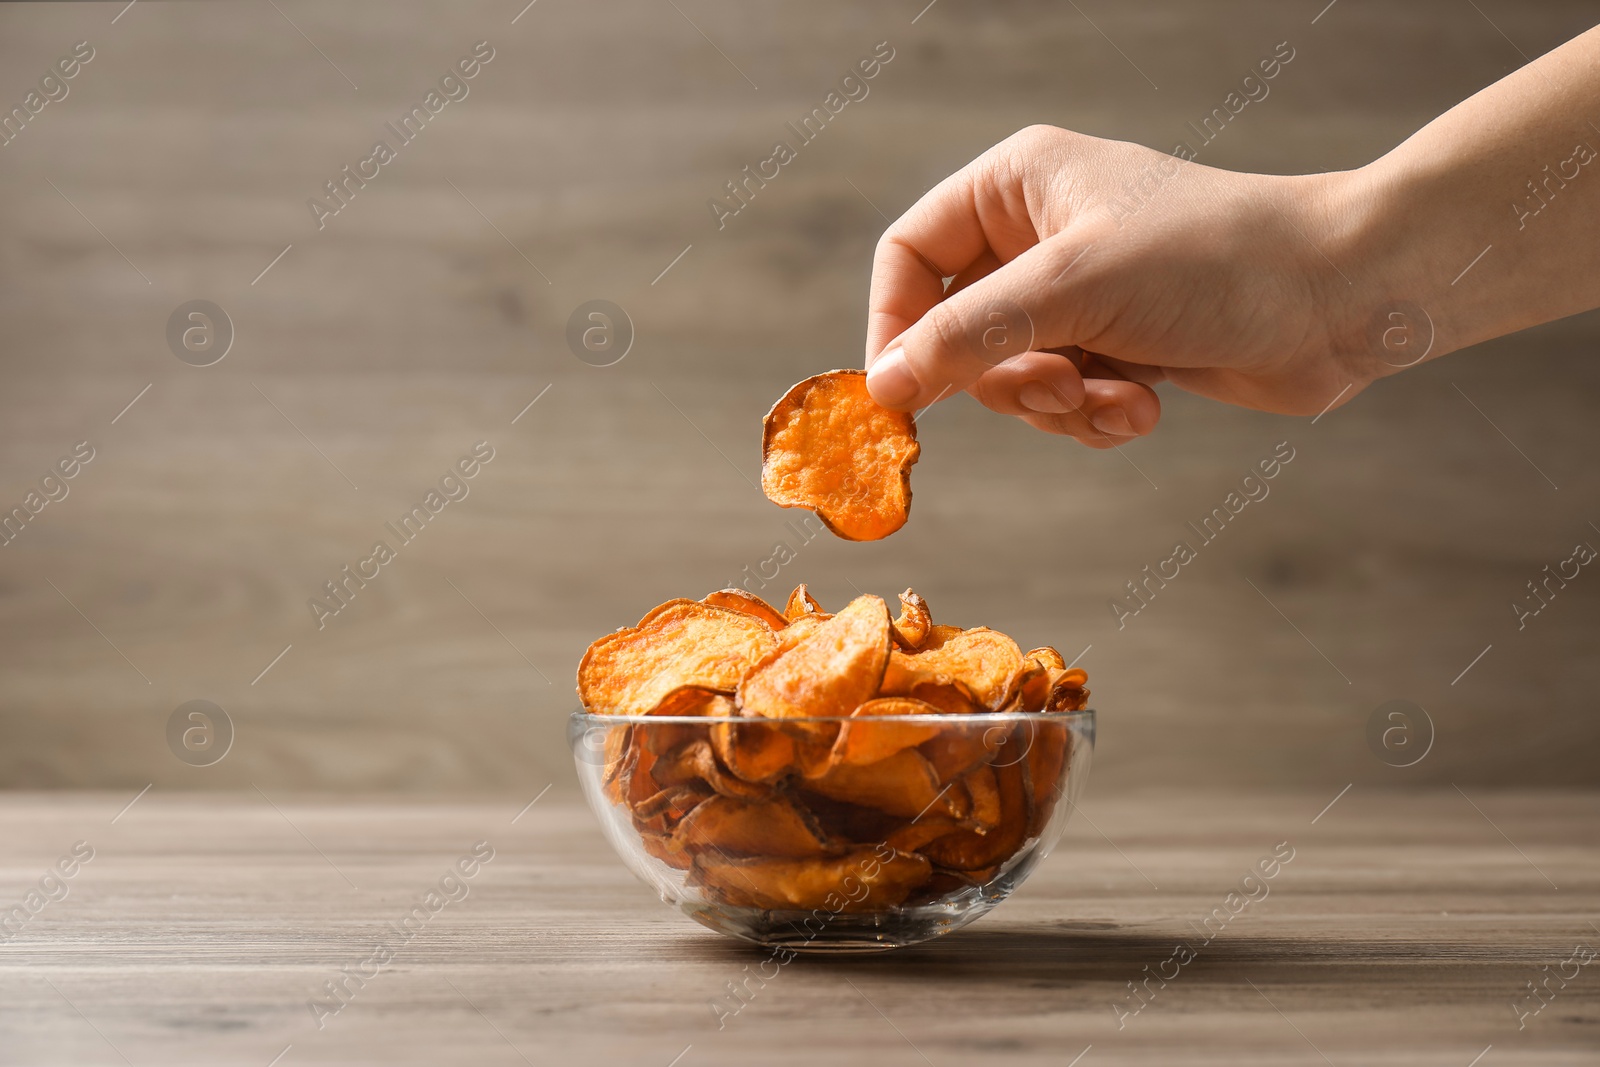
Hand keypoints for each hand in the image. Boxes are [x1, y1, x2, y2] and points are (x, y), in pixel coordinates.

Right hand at [863, 125, 1373, 446]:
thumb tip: (884, 385)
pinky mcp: (1118, 347)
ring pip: (1012, 380)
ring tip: (1118, 396)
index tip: (902, 395)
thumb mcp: (1073, 289)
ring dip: (1060, 405)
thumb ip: (967, 336)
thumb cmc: (1214, 259)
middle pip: (957, 333)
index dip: (896, 325)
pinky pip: (1063, 403)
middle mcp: (1040, 237)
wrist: (1339, 298)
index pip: (909, 256)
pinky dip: (1097, 417)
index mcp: (1017, 186)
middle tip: (1056, 386)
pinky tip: (1146, 405)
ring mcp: (1081, 296)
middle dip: (1008, 378)